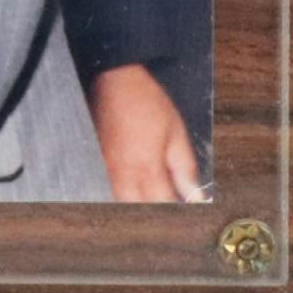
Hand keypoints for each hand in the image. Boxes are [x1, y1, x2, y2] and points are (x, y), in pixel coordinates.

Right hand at [87, 63, 204, 202]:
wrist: (115, 79)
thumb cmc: (147, 102)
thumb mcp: (176, 133)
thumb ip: (186, 169)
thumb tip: (197, 197)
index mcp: (146, 168)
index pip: (163, 205)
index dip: (177, 213)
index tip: (188, 214)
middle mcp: (123, 173)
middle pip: (139, 210)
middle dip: (156, 213)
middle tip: (170, 209)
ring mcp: (105, 168)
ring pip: (120, 202)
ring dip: (137, 205)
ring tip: (151, 199)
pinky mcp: (96, 160)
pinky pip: (107, 187)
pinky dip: (121, 193)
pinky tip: (132, 187)